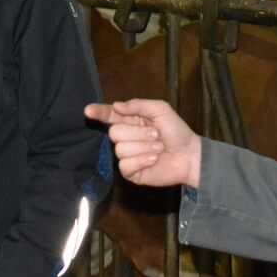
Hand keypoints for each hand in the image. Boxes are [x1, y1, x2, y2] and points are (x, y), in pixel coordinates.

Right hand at [85, 99, 201, 188]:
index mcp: (130, 120)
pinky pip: (125, 165)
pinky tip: (154, 159)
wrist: (188, 155)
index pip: (109, 115)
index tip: (88, 110)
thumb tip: (116, 106)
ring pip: (120, 149)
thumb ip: (139, 105)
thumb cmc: (176, 131)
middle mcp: (126, 137)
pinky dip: (142, 160)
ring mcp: (127, 155)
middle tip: (156, 134)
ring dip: (144, 147)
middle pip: (114, 133)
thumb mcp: (161, 110)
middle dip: (138, 133)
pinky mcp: (131, 172)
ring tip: (159, 147)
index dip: (98, 112)